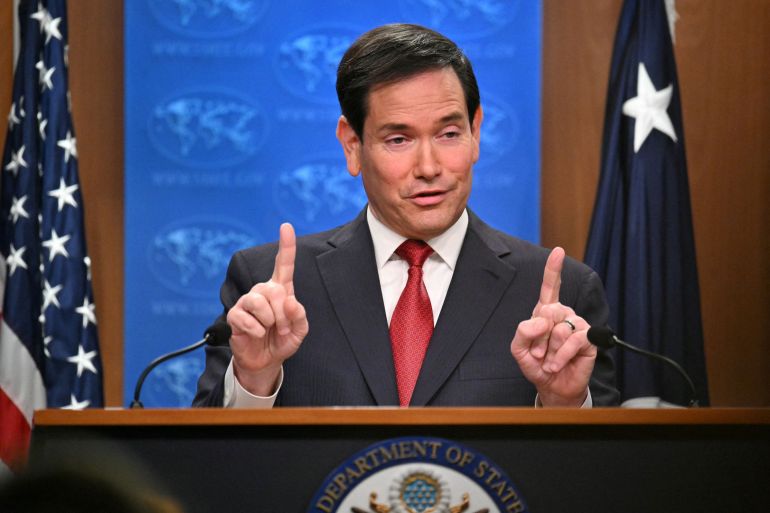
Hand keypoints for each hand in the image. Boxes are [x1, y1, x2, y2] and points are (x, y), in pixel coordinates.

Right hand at [226, 223, 308, 395]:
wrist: (265, 361)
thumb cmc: (282, 340)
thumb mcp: (300, 331)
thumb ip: (300, 316)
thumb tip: (290, 302)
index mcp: (281, 290)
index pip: (283, 264)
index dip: (286, 245)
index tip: (286, 226)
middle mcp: (263, 291)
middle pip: (274, 290)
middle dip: (283, 313)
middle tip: (283, 327)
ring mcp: (247, 302)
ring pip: (259, 302)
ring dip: (269, 321)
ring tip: (269, 330)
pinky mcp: (235, 315)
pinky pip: (245, 318)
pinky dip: (256, 330)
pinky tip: (256, 334)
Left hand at [510, 247, 596, 406]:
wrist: (552, 386)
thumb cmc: (537, 364)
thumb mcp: (519, 349)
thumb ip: (524, 331)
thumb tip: (542, 320)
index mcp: (546, 312)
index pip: (550, 287)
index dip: (553, 269)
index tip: (558, 251)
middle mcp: (564, 315)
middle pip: (548, 311)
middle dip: (538, 337)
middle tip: (538, 353)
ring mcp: (578, 326)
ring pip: (560, 329)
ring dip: (549, 350)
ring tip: (549, 360)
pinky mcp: (589, 340)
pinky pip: (572, 341)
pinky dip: (560, 356)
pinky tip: (556, 364)